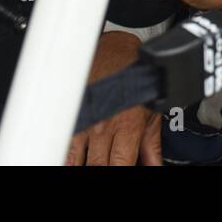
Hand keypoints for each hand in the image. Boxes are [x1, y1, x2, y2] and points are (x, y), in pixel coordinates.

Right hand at [67, 31, 161, 165]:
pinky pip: (65, 144)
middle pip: (98, 165)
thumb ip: (153, 146)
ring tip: (88, 162)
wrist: (117, 49)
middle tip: (106, 163)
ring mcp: (85, 122)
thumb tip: (156, 166)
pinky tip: (70, 160)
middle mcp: (104, 126)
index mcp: (128, 127)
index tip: (121, 168)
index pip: (121, 165)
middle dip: (101, 168)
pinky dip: (67, 157)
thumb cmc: (137, 78)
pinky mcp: (72, 115)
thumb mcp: (152, 112)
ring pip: (76, 159)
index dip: (121, 171)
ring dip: (81, 165)